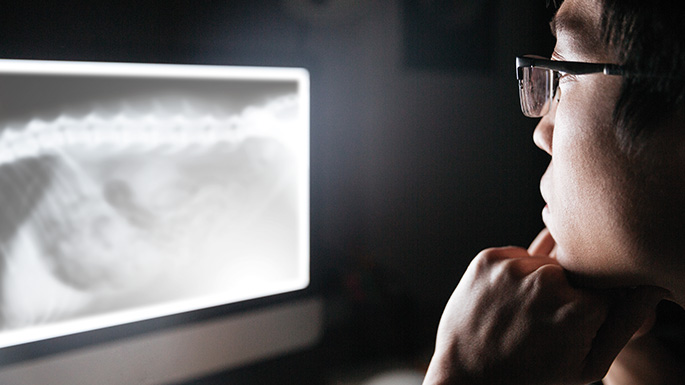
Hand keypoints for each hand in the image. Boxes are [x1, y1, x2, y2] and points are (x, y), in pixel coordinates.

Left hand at [423, 229, 664, 384]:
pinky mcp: (488, 257)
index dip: (589, 311)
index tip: (568, 329)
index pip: (604, 291)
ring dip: (539, 281)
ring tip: (521, 314)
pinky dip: (514, 273)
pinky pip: (516, 256)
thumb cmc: (533, 376)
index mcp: (580, 307)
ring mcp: (513, 266)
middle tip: (540, 324)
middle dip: (564, 294)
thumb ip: (626, 325)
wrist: (467, 375)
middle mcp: (547, 278)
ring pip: (543, 261)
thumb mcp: (587, 365)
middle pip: (572, 272)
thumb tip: (652, 289)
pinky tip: (505, 301)